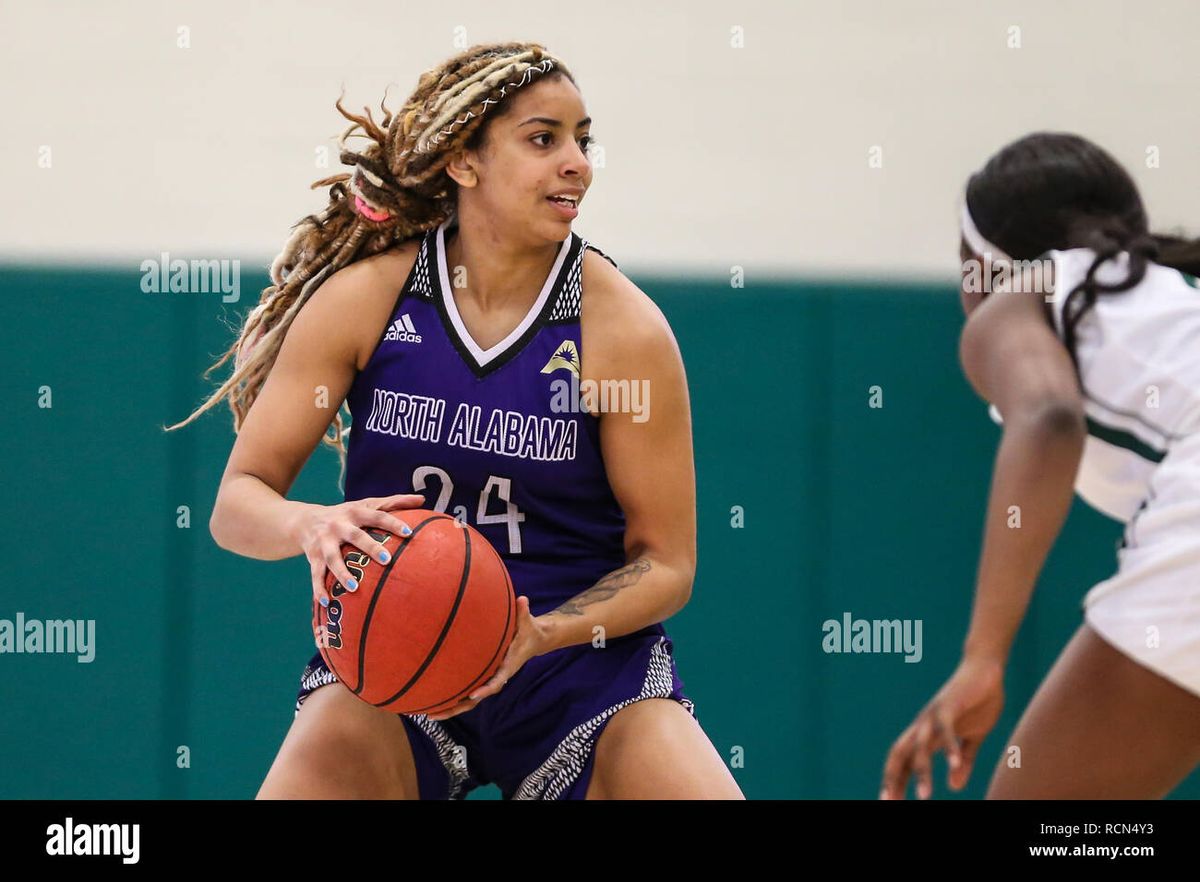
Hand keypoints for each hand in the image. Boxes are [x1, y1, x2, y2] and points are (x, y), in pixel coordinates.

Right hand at [291, 494, 426, 608]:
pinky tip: (326, 602)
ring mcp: (324, 542)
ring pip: (333, 558)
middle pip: (355, 536)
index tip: (408, 533)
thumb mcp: (366, 504)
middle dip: (370, 547)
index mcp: (355, 512)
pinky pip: (315, 575)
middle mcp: (338, 525)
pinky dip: (318, 589)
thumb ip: (393, 503)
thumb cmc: (346, 514)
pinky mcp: (313, 557)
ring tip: (354, 588)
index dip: (392, 523)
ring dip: (342, 573)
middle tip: (387, 560)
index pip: (377, 516)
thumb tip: (422, 500)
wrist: (304, 520)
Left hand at [426, 596, 547, 720]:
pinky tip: (435, 698)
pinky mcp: (483, 675)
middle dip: (456, 708)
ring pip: (469, 699)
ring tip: (428, 714)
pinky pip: (467, 689)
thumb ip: (523, 612)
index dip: (485, 689)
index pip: (497, 681)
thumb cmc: (528, 631)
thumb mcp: (527, 622)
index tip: (473, 695)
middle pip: (476, 698)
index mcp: (507, 667)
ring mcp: (488, 678)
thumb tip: (522, 599)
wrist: (532, 640)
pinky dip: (453, 696)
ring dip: (450, 707)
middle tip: (435, 714)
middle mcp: (496, 676)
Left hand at [880, 655, 1004, 799]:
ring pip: (920, 745)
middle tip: (889, 803)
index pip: (904, 759)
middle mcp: (924, 725)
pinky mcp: (950, 705)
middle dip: (894, 778)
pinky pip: (946, 728)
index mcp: (927, 734)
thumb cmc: (977, 701)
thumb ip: (963, 759)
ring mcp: (934, 714)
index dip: (895, 779)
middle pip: (900, 753)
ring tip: (924, 797)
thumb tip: (954, 785)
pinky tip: (953, 765)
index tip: (889, 802)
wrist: (985, 669)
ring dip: (921, 771)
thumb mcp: (973, 736)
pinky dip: (949, 747)